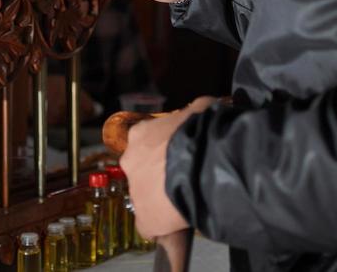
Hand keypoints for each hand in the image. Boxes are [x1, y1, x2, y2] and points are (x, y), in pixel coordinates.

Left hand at [119, 96, 214, 239]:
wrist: (205, 160)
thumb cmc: (202, 130)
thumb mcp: (199, 110)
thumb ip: (194, 112)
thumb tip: (204, 110)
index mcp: (141, 133)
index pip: (145, 143)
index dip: (161, 151)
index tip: (174, 156)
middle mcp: (131, 161)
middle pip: (142, 171)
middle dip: (158, 176)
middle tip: (181, 178)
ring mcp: (135, 191)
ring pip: (146, 198)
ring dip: (162, 199)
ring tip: (187, 199)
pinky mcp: (145, 218)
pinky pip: (151, 226)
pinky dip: (163, 227)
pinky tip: (179, 223)